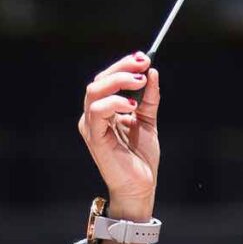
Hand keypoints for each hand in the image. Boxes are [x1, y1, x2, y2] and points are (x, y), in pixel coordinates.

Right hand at [78, 52, 159, 218]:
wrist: (141, 185)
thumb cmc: (141, 157)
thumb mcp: (148, 120)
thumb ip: (149, 98)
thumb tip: (152, 72)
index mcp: (103, 110)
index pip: (107, 79)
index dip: (124, 65)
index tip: (144, 58)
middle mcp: (93, 116)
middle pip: (99, 80)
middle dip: (122, 68)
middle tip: (143, 65)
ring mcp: (91, 126)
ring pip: (95, 91)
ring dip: (119, 81)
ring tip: (140, 83)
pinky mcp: (94, 137)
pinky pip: (98, 111)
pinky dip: (115, 102)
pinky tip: (132, 105)